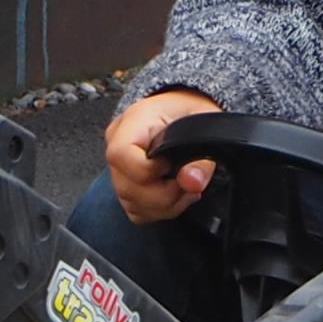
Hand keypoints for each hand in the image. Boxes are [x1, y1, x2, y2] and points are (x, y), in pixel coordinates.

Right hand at [107, 90, 224, 220]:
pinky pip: (136, 211)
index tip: (172, 166)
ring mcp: (118, 167)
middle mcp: (117, 144)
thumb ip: (201, 157)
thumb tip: (191, 182)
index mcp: (132, 122)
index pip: (120, 155)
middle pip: (127, 187)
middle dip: (165, 195)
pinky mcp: (125, 185)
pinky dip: (158, 210)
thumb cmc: (191, 112)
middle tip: (188, 183)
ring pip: (132, 204)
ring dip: (165, 205)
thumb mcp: (205, 123)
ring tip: (185, 188)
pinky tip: (174, 194)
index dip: (149, 170)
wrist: (184, 110)